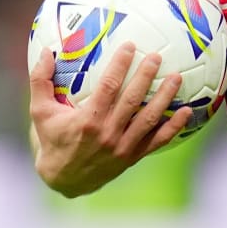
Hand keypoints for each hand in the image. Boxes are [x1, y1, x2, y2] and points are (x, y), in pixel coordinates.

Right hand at [28, 42, 191, 196]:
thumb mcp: (40, 112)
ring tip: (177, 78)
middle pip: (133, 99)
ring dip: (165, 97)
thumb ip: (40, 82)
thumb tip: (43, 52)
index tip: (131, 46)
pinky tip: (186, 112)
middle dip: (146, 76)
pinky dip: (173, 127)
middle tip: (157, 56)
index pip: (108, 86)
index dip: (121, 64)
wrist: (63, 181)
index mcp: (87, 121)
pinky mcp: (133, 157)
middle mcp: (108, 134)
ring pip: (149, 118)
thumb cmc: (52, 141)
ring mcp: (123, 147)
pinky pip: (157, 141)